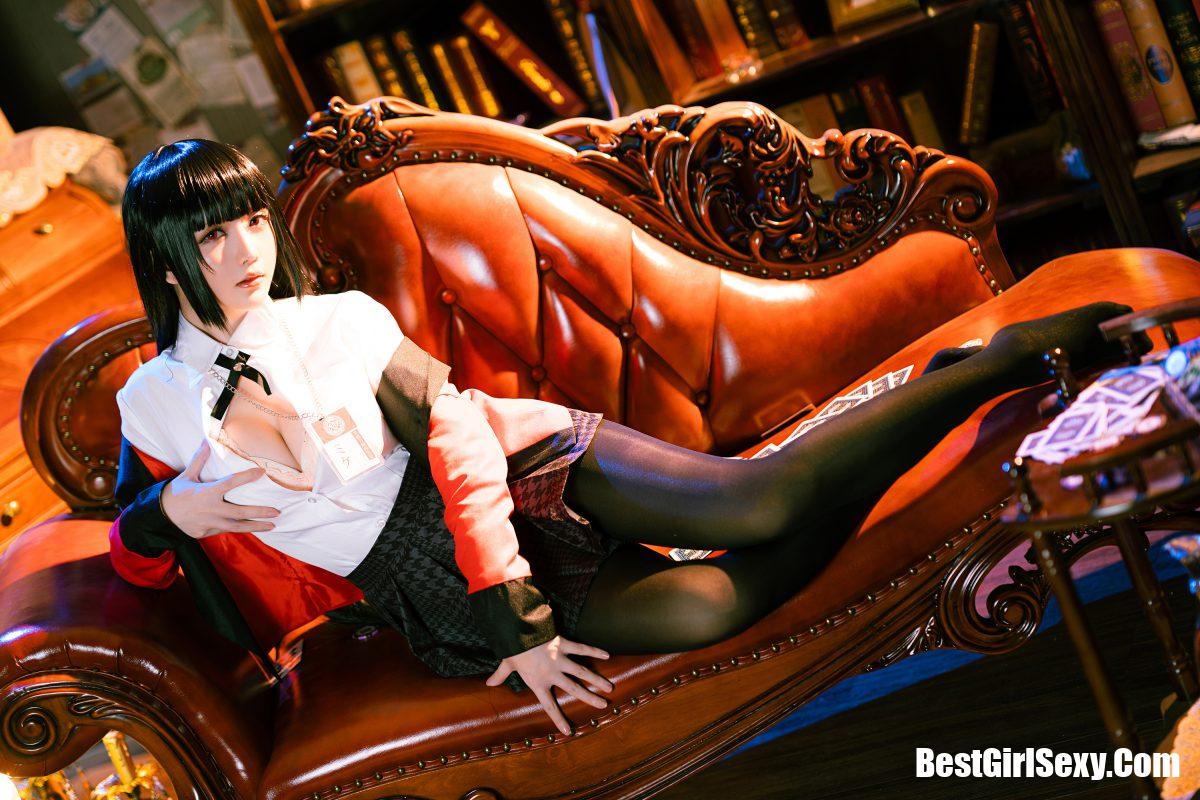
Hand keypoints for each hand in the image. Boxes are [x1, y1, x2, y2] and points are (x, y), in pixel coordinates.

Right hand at [161, 440, 279, 538]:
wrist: (159, 516)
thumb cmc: (174, 494)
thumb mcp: (186, 476)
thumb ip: (199, 460)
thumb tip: (206, 441)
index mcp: (207, 492)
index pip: (231, 483)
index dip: (247, 476)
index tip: (262, 472)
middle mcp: (211, 509)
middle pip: (240, 512)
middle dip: (260, 512)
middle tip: (277, 511)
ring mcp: (210, 523)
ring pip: (237, 527)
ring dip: (256, 526)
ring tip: (272, 525)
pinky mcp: (206, 532)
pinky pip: (225, 531)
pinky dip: (239, 530)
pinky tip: (253, 529)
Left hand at [485, 636, 613, 734]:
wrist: (517, 630)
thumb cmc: (513, 648)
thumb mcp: (506, 663)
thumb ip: (500, 676)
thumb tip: (488, 684)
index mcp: (538, 682)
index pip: (549, 705)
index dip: (559, 719)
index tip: (568, 731)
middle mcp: (552, 673)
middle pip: (574, 689)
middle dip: (590, 698)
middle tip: (603, 705)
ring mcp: (559, 659)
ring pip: (582, 672)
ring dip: (596, 680)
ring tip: (609, 687)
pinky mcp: (564, 644)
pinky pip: (582, 649)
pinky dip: (594, 651)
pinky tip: (607, 655)